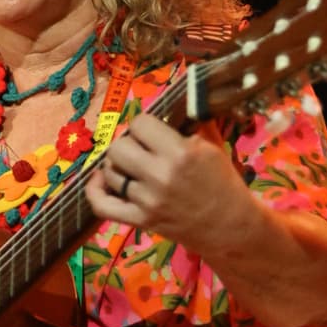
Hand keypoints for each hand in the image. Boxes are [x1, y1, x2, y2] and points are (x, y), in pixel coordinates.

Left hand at [84, 112, 251, 256]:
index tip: (152, 131)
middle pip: (118, 147)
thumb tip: (177, 100)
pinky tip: (101, 180)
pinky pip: (102, 205)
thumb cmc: (223, 182)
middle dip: (128, 144)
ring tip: (132, 166)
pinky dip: (95, 190)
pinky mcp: (140, 220)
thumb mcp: (212, 146)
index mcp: (180, 153)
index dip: (144, 125)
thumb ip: (191, 122)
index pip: (140, 123)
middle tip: (141, 149)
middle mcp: (160, 176)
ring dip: (117, 166)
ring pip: (109, 172)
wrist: (231, 227)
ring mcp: (147, 201)